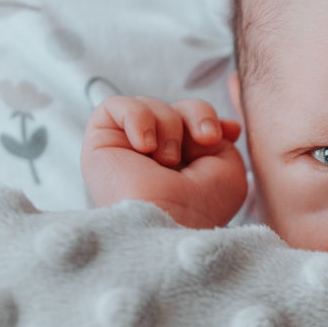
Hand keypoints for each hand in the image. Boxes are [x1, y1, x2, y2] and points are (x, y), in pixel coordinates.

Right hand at [81, 95, 247, 229]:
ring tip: (167, 161)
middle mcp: (153, 155)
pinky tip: (145, 146)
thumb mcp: (227, 167)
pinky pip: (115, 105)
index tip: (227, 133)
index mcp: (182, 164)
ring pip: (151, 105)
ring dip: (170, 126)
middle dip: (196, 115)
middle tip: (205, 139)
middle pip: (176, 106)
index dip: (208, 117)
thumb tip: (226, 125)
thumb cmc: (201, 204)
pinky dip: (137, 117)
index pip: (193, 120)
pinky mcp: (100, 143)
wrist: (168, 221)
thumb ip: (220, 138)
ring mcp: (126, 148)